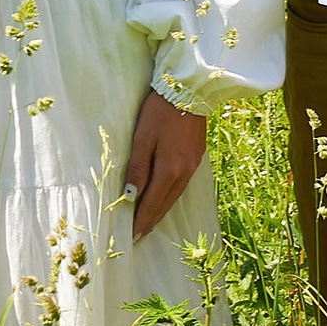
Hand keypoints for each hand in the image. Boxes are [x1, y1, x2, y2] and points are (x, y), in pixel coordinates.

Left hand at [125, 89, 207, 237]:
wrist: (190, 89)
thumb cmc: (161, 111)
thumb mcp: (143, 137)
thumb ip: (138, 168)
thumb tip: (130, 196)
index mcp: (170, 169)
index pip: (153, 202)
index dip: (142, 219)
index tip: (132, 235)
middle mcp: (185, 172)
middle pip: (165, 203)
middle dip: (151, 220)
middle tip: (139, 235)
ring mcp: (193, 166)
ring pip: (175, 196)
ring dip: (161, 210)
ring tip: (149, 222)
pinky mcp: (197, 157)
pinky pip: (182, 185)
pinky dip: (170, 197)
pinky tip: (165, 198)